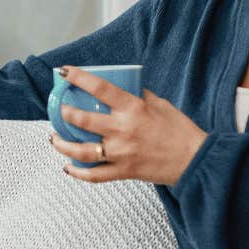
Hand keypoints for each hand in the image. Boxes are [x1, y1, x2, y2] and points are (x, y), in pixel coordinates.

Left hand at [46, 66, 207, 185]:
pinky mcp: (123, 172)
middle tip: (59, 109)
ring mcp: (121, 153)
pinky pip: (94, 175)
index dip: (79, 78)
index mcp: (134, 108)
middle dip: (64, 112)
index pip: (100, 88)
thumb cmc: (180, 130)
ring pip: (81, 150)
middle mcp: (123, 130)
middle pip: (83, 119)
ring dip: (62, 144)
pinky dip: (77, 172)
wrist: (194, 160)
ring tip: (54, 138)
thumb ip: (138, 96)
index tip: (65, 72)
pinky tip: (67, 167)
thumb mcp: (160, 104)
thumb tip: (121, 87)